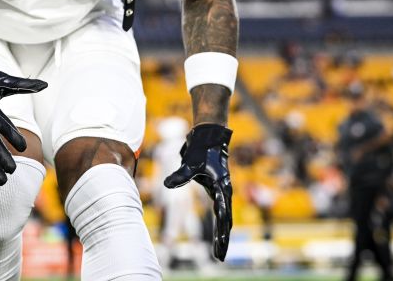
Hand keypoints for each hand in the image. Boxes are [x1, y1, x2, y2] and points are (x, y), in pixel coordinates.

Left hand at [164, 123, 233, 260]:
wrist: (209, 136)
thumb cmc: (201, 149)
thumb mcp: (190, 163)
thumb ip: (180, 176)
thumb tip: (166, 184)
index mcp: (222, 189)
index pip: (222, 216)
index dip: (221, 232)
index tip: (220, 245)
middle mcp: (224, 192)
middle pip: (225, 222)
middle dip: (223, 239)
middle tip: (220, 257)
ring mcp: (221, 191)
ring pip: (224, 218)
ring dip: (222, 234)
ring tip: (219, 251)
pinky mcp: (216, 189)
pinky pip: (219, 211)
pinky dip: (220, 224)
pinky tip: (219, 234)